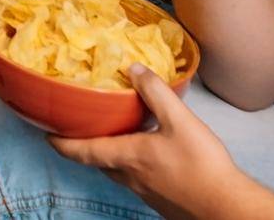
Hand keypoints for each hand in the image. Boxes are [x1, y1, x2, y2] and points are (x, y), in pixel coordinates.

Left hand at [48, 64, 251, 219]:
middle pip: (97, 161)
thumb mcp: (180, 121)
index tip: (46, 133)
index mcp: (126, 156)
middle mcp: (129, 177)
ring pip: (116, 170)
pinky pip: (135, 179)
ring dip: (107, 154)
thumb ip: (156, 92)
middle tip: (78, 127)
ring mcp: (144, 191)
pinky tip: (146, 152)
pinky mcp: (160, 199)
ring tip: (111, 134)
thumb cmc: (202, 166)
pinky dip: (129, 163)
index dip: (61, 142)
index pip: (81, 150)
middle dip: (83, 146)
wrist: (226, 208)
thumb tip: (133, 68)